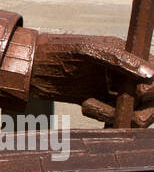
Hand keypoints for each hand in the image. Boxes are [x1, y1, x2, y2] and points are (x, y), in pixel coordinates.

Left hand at [31, 32, 153, 127]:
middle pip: (150, 98)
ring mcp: (113, 89)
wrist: (30, 67)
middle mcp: (123, 72)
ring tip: (89, 106)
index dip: (152, 88)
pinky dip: (109, 120)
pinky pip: (117, 119)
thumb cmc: (57, 51)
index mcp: (125, 54)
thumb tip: (151, 74)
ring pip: (134, 111)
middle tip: (115, 108)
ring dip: (117, 114)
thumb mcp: (88, 51)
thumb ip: (119, 61)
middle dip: (136, 107)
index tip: (139, 94)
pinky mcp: (101, 104)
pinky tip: (88, 109)